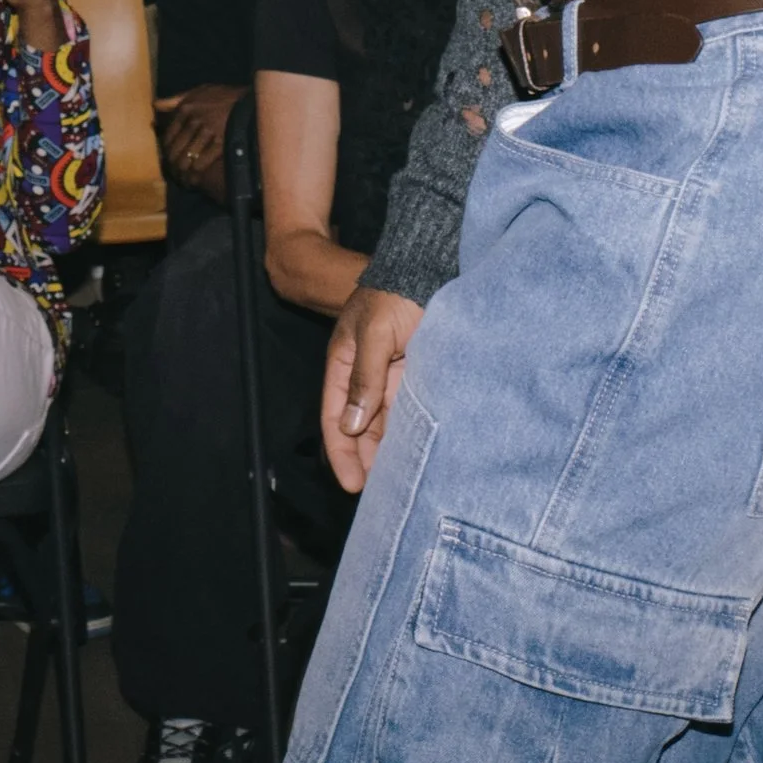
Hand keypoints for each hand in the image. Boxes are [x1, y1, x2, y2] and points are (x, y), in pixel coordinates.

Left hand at [155, 83, 239, 198]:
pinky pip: (202, 162)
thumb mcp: (198, 92)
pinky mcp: (220, 141)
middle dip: (173, 165)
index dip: (167, 151)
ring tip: (184, 179)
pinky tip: (196, 177)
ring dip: (184, 171)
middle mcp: (194, 119)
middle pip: (176, 148)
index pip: (169, 135)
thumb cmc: (222, 97)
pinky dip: (196, 172)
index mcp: (186, 108)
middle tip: (175, 174)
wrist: (250, 100)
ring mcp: (207, 131)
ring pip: (187, 157)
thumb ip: (175, 100)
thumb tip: (155, 105)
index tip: (168, 160)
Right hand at [323, 285, 424, 492]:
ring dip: (387, 451)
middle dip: (364, 460)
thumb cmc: (395, 292)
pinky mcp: (415, 374)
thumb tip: (351, 425)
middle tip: (378, 494)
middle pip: (358, 427)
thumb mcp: (374, 333)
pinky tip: (416, 455)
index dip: (340, 452)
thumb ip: (364, 378)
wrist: (428, 267)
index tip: (351, 484)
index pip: (334, 416)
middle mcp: (364, 374)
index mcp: (343, 363)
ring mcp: (390, 375)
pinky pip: (407, 411)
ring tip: (396, 483)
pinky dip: (408, 433)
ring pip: (384, 424)